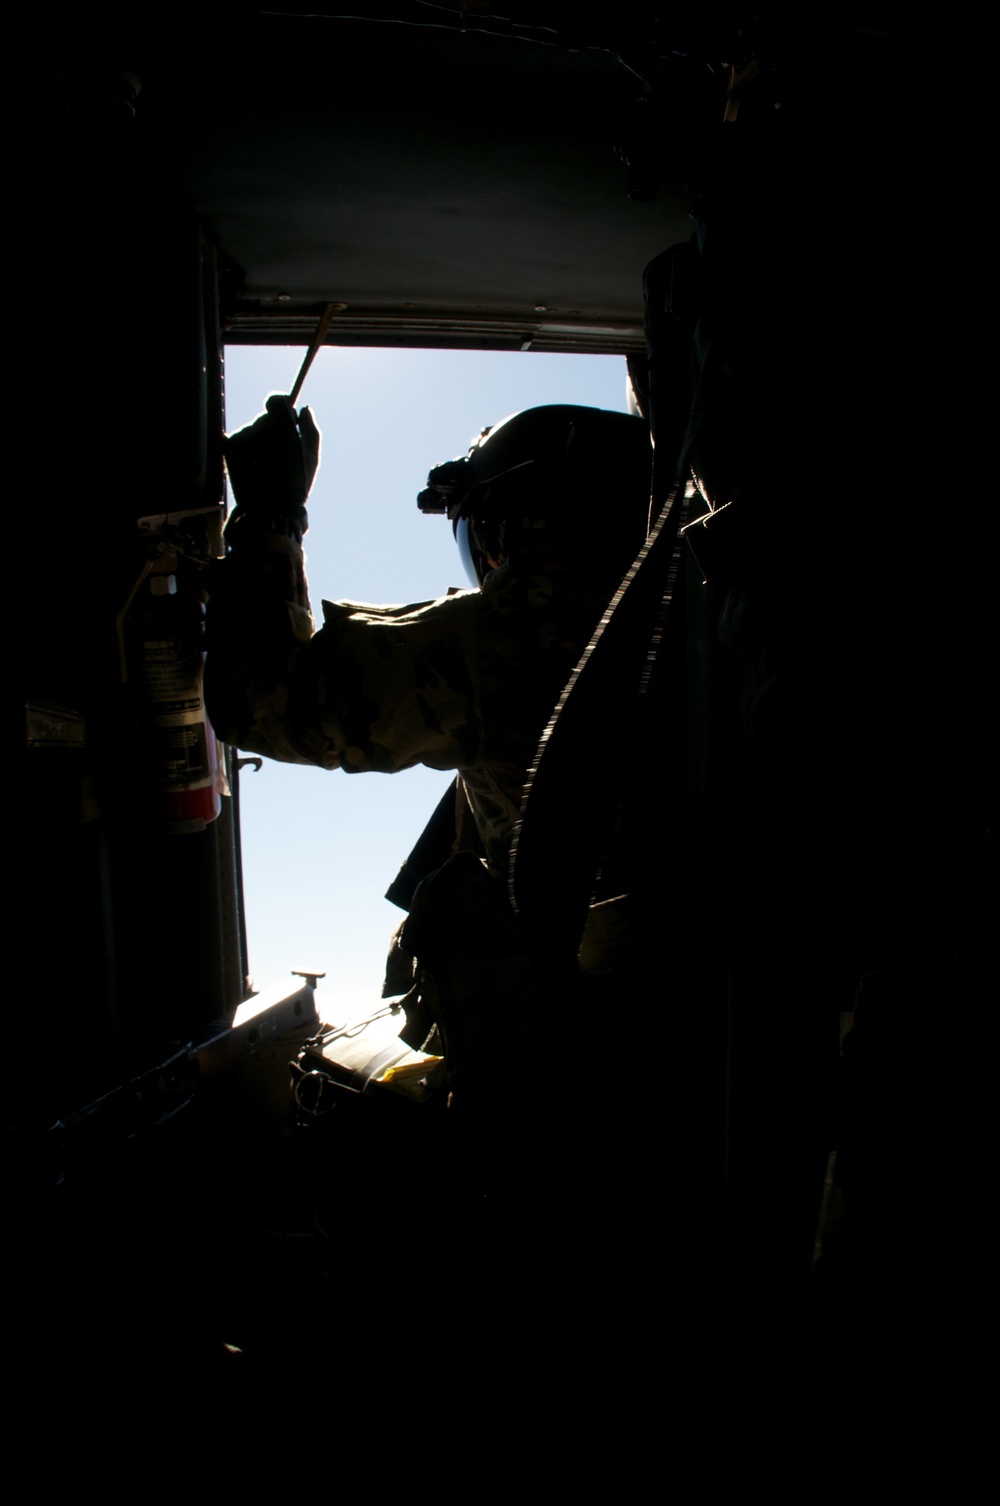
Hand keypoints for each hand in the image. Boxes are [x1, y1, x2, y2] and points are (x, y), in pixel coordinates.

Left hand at [223, 394, 320, 542]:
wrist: (268, 509)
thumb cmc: (295, 485)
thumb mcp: (312, 457)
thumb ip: (309, 428)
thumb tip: (303, 408)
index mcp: (280, 426)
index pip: (276, 400)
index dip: (281, 407)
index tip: (285, 418)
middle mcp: (258, 426)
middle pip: (265, 419)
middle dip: (271, 431)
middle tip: (278, 454)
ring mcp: (241, 436)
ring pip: (251, 431)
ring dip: (258, 443)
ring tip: (266, 466)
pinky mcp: (228, 446)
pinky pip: (238, 440)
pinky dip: (244, 451)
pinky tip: (252, 467)